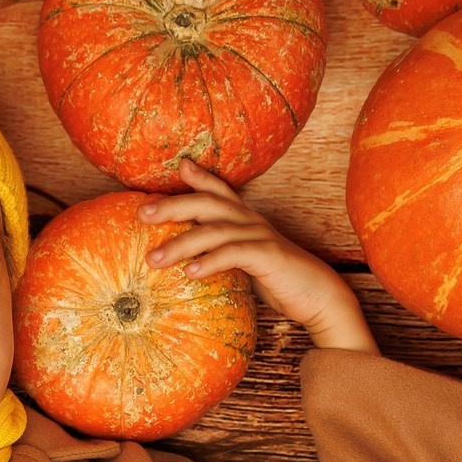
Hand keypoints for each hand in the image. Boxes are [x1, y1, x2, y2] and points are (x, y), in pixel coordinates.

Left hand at [137, 159, 378, 351]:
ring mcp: (261, 237)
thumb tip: (189, 259)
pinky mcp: (269, 257)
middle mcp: (252, 221)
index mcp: (246, 220)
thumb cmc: (279, 281)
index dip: (199, 177)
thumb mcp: (246, 261)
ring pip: (215, 231)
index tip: (178, 164)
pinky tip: (189, 273)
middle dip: (173, 205)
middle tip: (141, 213)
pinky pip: (234, 254)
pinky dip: (209, 262)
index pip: (220, 192)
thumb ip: (222, 251)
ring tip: (153, 260)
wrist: (320, 296)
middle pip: (208, 204)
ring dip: (180, 244)